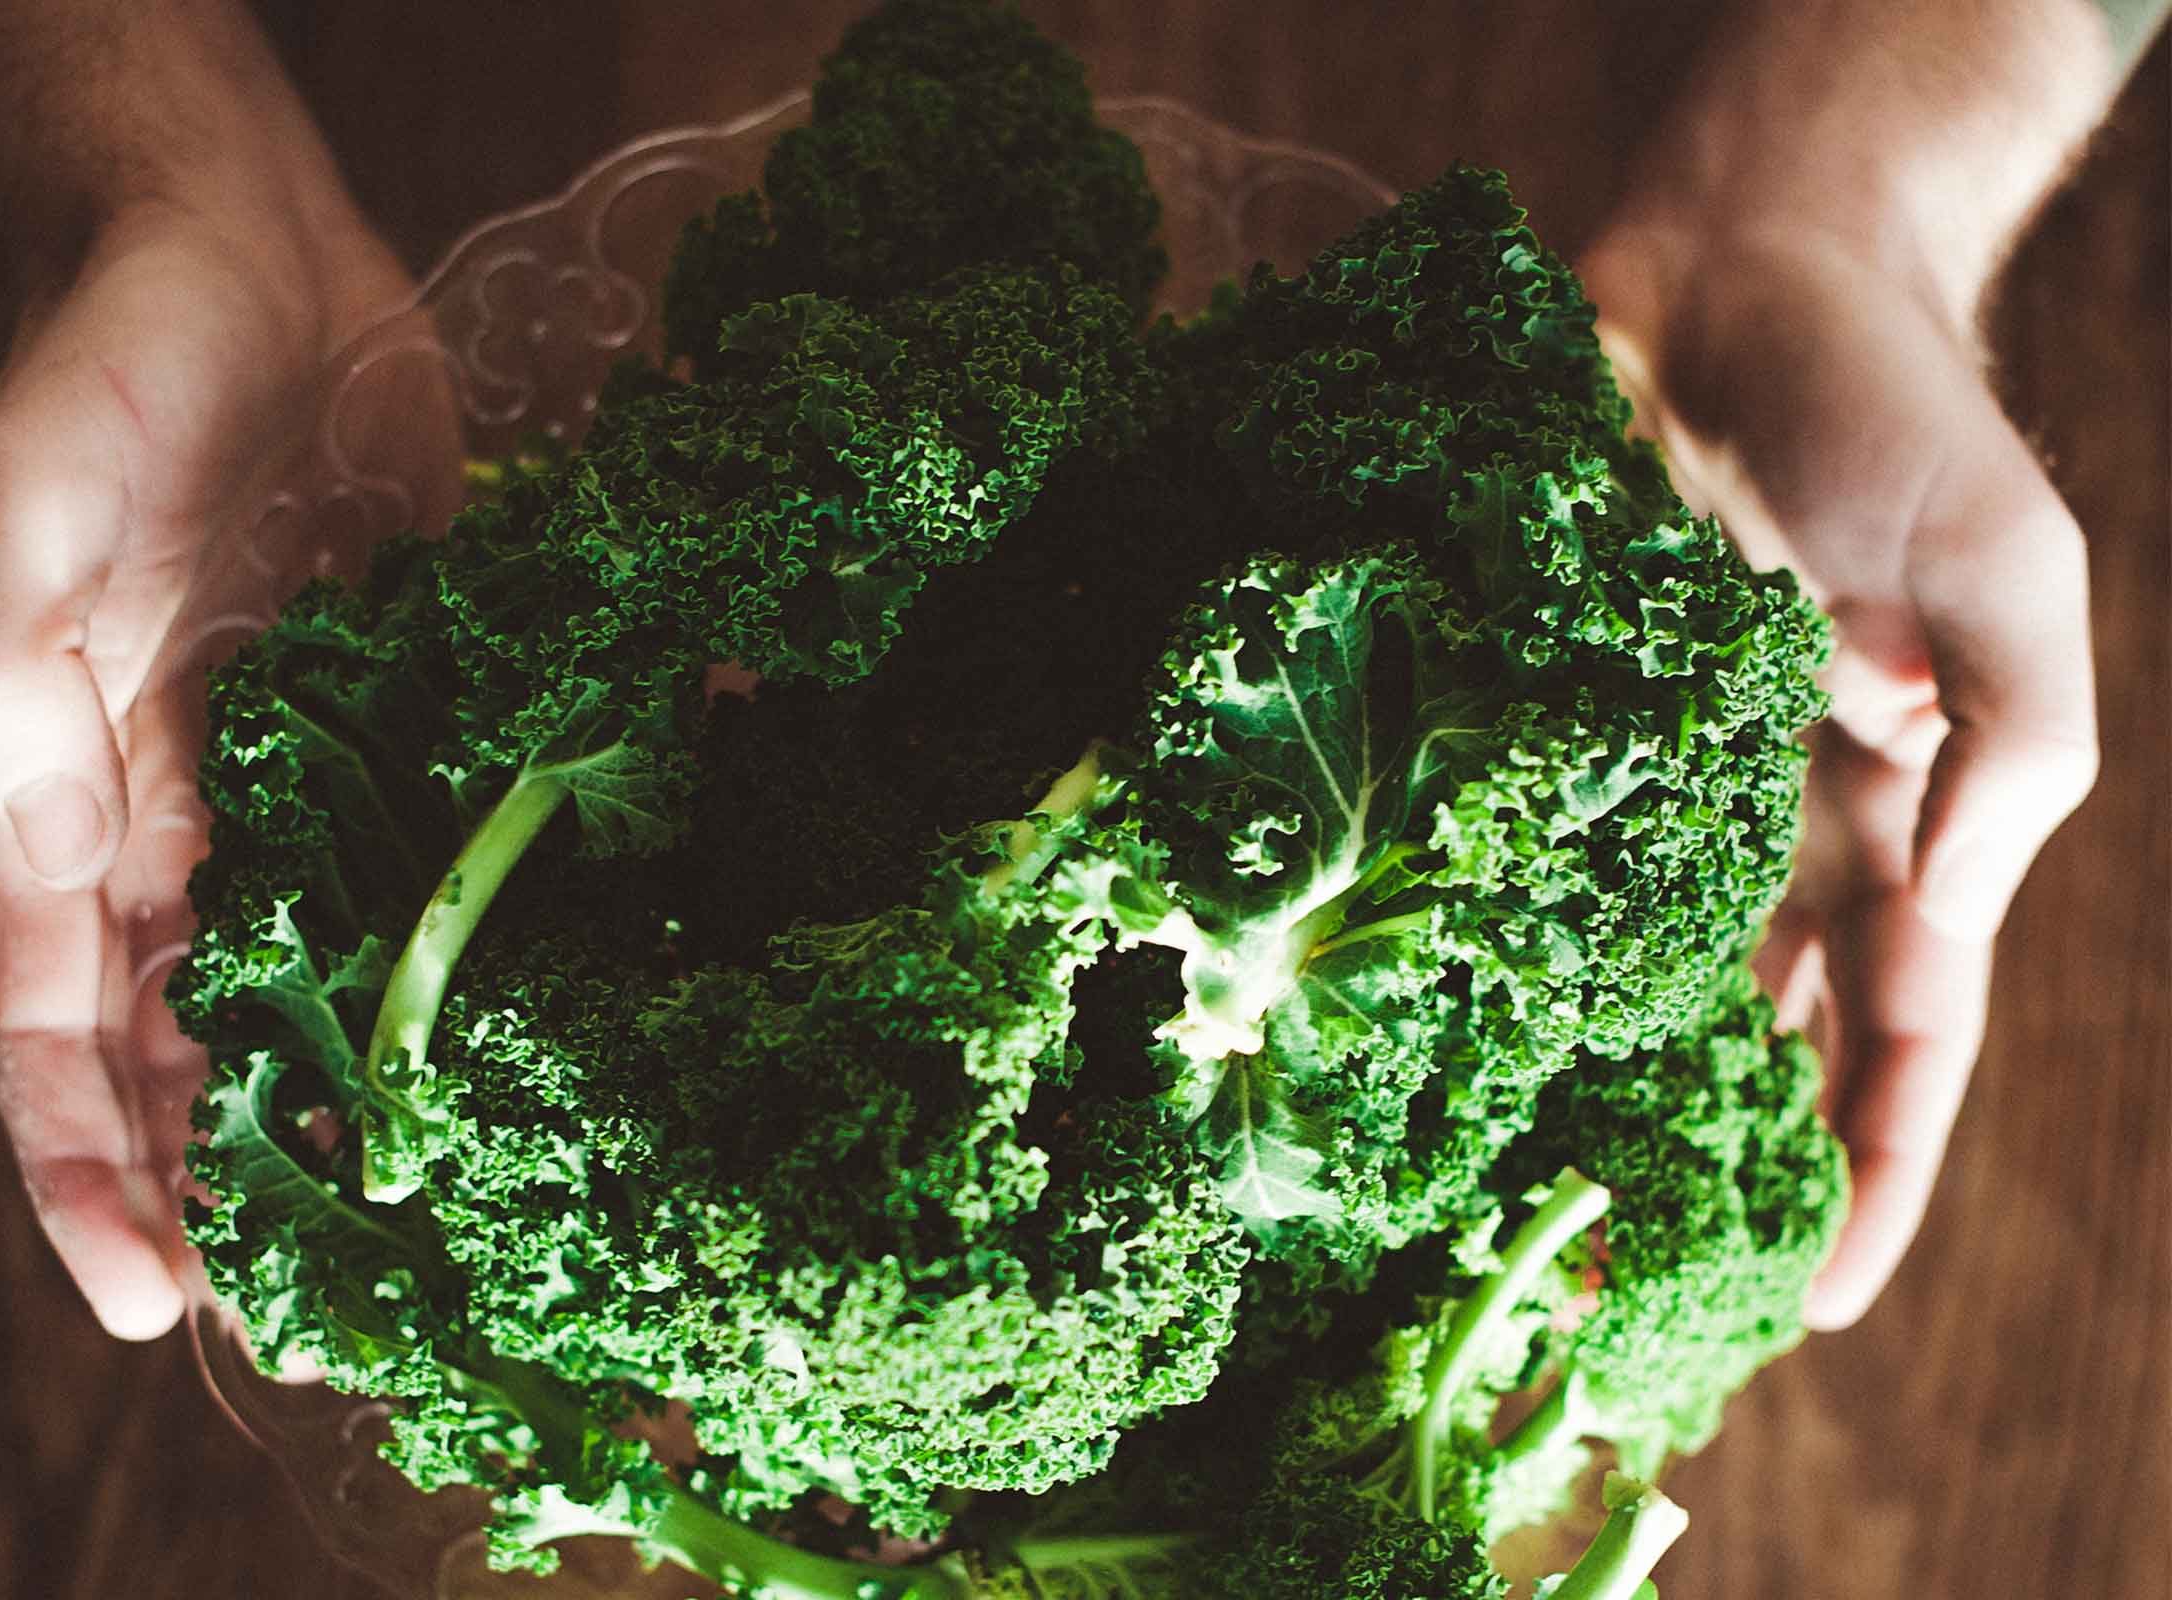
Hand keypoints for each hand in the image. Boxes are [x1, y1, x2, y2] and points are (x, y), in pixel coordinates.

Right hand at [0, 192, 456, 1338]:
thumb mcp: (28, 479)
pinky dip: (497, 939)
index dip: (87, 1170)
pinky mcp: (416, 717)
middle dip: (248, 1186)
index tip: (145, 1302)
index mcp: (67, 797)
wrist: (242, 251)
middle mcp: (183, 819)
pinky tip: (578, 1016)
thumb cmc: (110, 355)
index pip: (49, 1028)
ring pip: (332, 985)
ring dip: (381, 1106)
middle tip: (336, 1322)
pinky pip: (452, 855)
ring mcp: (304, 778)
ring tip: (461, 1225)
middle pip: (198, 1047)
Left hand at [1578, 219, 2097, 1329]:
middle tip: (1638, 1303)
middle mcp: (1761, 823)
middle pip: (1749, 1039)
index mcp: (1896, 816)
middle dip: (1713, 1169)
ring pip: (1617, 977)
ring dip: (1587, 1093)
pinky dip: (1477, 948)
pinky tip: (1426, 1037)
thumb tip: (1935, 915)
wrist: (1742, 269)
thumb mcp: (2012, 576)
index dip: (1871, 1172)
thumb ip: (2008, 752)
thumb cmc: (1895, 416)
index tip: (1818, 1305)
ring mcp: (1639, 776)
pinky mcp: (1533, 711)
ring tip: (1524, 1216)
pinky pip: (1502, 855)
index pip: (1900, 1035)